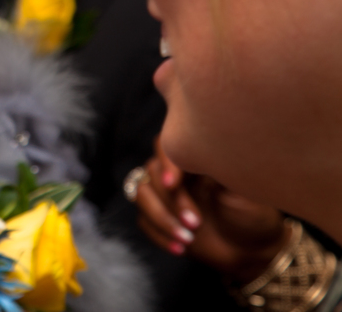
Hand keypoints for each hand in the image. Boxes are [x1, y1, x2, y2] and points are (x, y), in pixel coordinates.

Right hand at [133, 138, 288, 282]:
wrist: (252, 251)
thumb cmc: (253, 216)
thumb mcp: (244, 190)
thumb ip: (221, 168)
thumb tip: (203, 154)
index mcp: (196, 160)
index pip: (167, 145)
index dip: (166, 163)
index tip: (173, 185)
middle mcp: (177, 174)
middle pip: (152, 172)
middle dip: (171, 201)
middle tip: (196, 223)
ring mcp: (165, 196)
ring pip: (142, 195)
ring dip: (162, 218)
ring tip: (188, 239)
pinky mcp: (159, 218)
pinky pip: (143, 221)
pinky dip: (159, 235)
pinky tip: (180, 248)